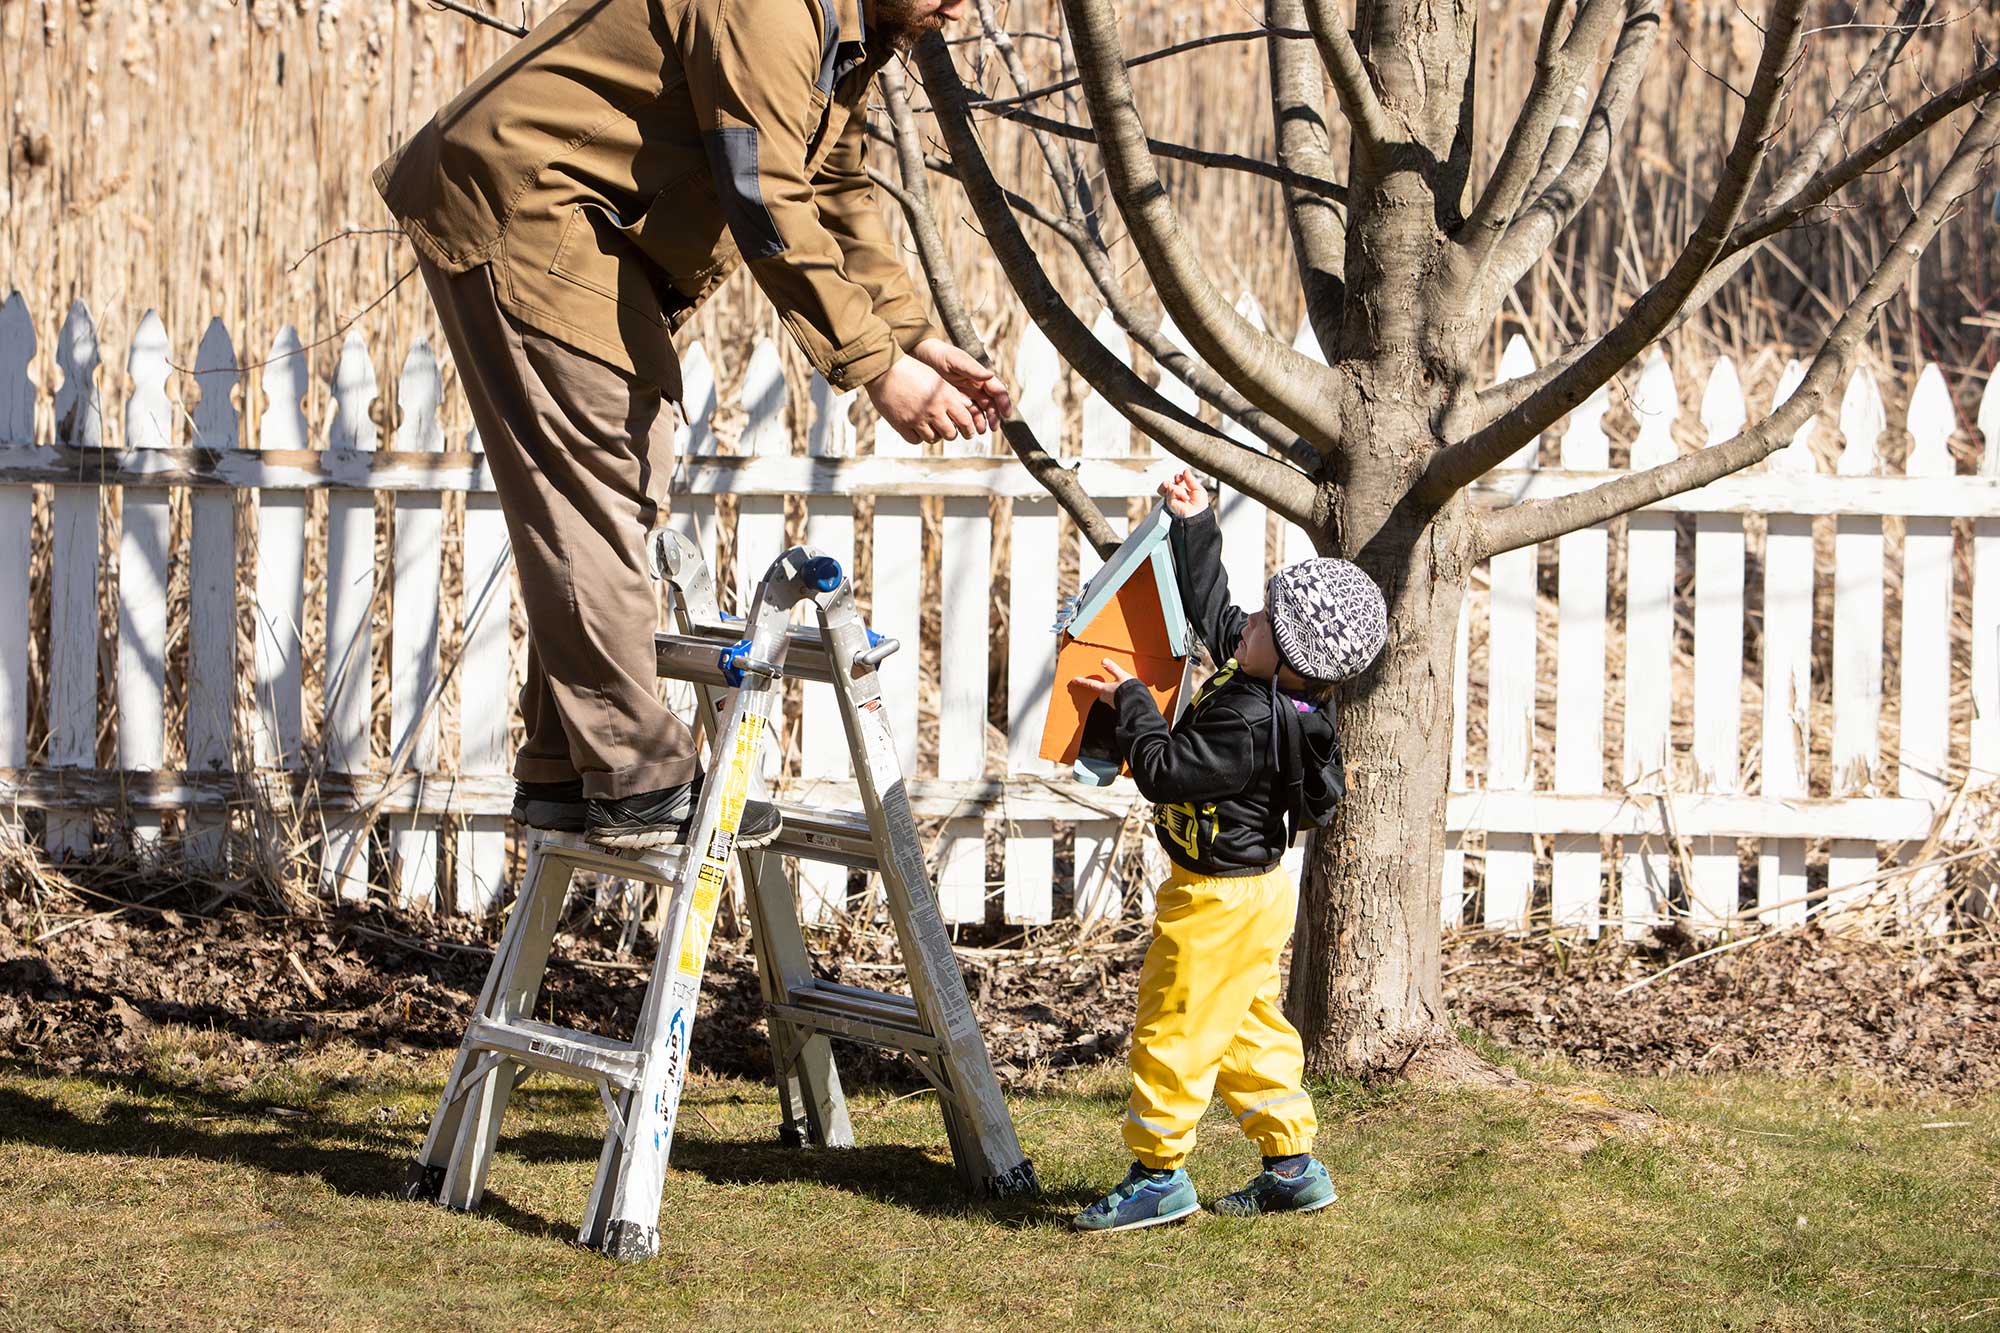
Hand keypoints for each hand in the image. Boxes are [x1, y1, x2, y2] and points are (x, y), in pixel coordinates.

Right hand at [866, 353, 980, 443]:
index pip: (965, 421)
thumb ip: (953, 394)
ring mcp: (916, 419)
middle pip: (950, 434)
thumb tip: (969, 406)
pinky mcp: (901, 425)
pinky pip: (916, 440)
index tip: (968, 432)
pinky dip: (919, 437)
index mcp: (945, 397)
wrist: (884, 369)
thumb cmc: (912, 369)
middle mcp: (933, 410)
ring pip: (933, 439)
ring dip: (935, 435)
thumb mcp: (937, 378)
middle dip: (951, 433)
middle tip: (949, 430)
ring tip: (932, 427)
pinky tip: (918, 428)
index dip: (968, 429)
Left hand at [911, 337, 1012, 431]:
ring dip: (983, 422)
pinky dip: (970, 422)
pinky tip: (967, 429)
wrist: (926, 358)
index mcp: (981, 377)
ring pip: (981, 411)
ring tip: (980, 431)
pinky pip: (967, 414)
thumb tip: (990, 374)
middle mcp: (978, 387)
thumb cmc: (943, 356)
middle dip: (994, 416)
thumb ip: (972, 369)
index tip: (1006, 414)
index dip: (1004, 402)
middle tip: (993, 428)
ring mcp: (969, 395)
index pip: (997, 391)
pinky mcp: (959, 402)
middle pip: (992, 404)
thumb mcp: (956, 361)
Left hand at [1073, 657, 1136, 703]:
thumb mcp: (1121, 675)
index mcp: (1105, 689)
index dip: (1082, 682)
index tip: (1074, 680)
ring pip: (1110, 698)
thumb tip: (1104, 660)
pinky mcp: (1122, 708)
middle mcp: (1108, 698)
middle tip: (1102, 687)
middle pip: (1101, 693)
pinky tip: (1126, 698)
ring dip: (1112, 695)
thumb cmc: (1129, 690)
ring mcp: (1114, 704)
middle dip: (1102, 690)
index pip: (1091, 684)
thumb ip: (1112, 668)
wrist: (1138, 704)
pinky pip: (1118, 702)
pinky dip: (1120, 699)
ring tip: (1118, 691)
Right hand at [1158, 468, 1210, 517]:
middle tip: (1181, 482)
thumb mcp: (1198, 489)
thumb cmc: (1200, 506)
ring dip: (1176, 486)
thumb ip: (1190, 479)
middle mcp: (1176, 493)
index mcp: (1183, 489)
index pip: (1177, 478)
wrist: (1198, 515)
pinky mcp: (1169, 501)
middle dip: (1177, 479)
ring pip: (1168, 485)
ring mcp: (1172, 497)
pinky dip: (1176, 491)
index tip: (1183, 478)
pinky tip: (1183, 497)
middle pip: (1171, 480)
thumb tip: (1185, 471)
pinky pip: (1170, 491)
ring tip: (1183, 493)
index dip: (1180, 476)